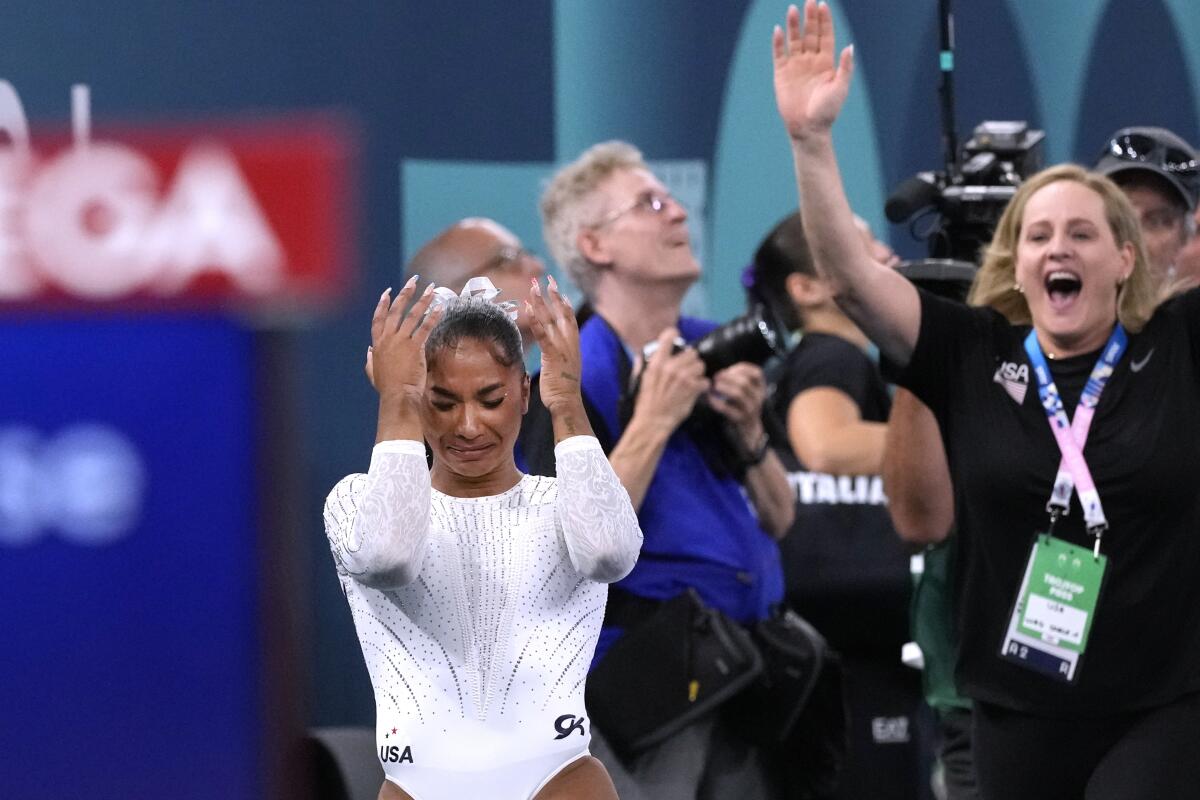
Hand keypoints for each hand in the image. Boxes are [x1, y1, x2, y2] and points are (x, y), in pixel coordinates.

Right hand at [366, 275, 442, 399]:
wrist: (397, 396)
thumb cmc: (387, 388)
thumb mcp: (373, 372)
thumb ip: (369, 360)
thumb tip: (367, 351)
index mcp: (377, 344)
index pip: (378, 318)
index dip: (383, 304)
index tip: (388, 291)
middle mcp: (388, 339)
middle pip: (396, 310)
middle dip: (406, 293)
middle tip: (414, 281)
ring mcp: (401, 342)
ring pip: (412, 315)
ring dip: (423, 300)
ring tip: (432, 289)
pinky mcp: (414, 347)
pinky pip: (425, 328)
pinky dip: (433, 317)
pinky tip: (441, 307)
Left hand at [526, 275, 582, 412]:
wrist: (567, 402)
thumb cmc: (563, 391)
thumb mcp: (561, 370)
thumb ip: (557, 358)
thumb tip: (550, 356)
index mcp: (573, 345)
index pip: (570, 319)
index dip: (563, 303)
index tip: (557, 290)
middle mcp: (570, 343)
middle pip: (562, 312)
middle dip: (554, 294)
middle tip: (546, 278)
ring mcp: (562, 348)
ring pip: (551, 319)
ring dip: (541, 301)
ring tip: (533, 287)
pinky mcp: (552, 355)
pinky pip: (543, 333)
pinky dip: (536, 320)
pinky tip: (528, 308)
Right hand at [631, 327, 709, 432]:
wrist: (653, 422)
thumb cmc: (646, 404)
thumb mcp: (640, 381)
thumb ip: (642, 365)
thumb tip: (644, 355)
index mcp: (656, 363)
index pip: (668, 337)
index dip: (673, 336)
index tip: (676, 338)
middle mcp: (671, 367)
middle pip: (691, 352)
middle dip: (690, 361)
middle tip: (687, 369)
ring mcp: (683, 377)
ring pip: (700, 365)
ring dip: (698, 372)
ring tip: (692, 380)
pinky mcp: (693, 389)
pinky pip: (705, 381)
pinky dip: (702, 386)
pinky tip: (696, 390)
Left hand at [707, 363, 766, 447]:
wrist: (749, 428)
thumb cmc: (743, 405)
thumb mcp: (748, 391)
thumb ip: (738, 380)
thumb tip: (720, 373)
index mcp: (761, 388)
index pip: (756, 373)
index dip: (741, 368)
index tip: (729, 369)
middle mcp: (758, 397)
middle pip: (744, 382)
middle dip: (728, 377)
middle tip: (716, 376)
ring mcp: (750, 409)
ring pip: (738, 394)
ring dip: (723, 387)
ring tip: (714, 386)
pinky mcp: (740, 418)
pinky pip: (728, 409)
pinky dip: (717, 402)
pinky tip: (710, 398)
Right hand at [773, 0, 854, 141]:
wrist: (808, 128)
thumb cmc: (827, 111)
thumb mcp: (840, 88)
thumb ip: (845, 67)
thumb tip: (849, 46)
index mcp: (826, 63)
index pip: (825, 36)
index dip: (825, 21)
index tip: (823, 5)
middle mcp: (811, 61)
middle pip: (810, 34)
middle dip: (810, 17)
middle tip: (810, 0)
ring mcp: (796, 66)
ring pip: (795, 40)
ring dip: (794, 25)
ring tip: (793, 9)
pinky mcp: (781, 74)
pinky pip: (779, 54)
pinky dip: (778, 42)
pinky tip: (778, 30)